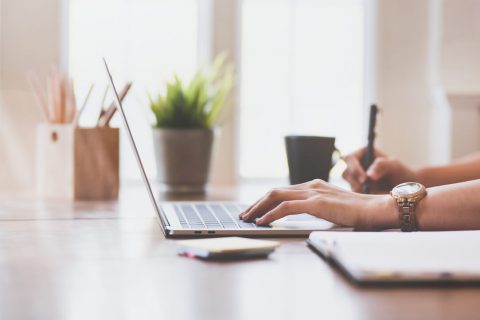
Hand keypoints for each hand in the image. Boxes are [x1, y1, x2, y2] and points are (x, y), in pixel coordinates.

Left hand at [239, 179, 395, 229]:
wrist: (379, 209)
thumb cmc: (360, 212)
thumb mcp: (334, 208)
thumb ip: (319, 208)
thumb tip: (304, 216)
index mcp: (315, 186)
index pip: (283, 192)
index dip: (266, 201)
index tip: (255, 210)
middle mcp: (311, 185)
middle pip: (275, 192)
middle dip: (256, 203)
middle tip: (244, 214)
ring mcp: (313, 192)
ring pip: (276, 196)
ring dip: (258, 208)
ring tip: (247, 218)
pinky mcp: (316, 203)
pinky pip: (286, 208)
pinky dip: (270, 214)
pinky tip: (262, 221)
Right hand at [342, 148, 416, 192]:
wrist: (405, 189)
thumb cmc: (400, 172)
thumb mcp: (394, 165)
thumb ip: (381, 166)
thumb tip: (369, 175)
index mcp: (362, 154)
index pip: (349, 158)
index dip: (354, 168)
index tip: (364, 179)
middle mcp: (355, 165)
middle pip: (346, 173)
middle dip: (357, 182)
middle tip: (370, 189)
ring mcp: (355, 179)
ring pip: (350, 185)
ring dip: (361, 190)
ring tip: (378, 192)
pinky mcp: (357, 190)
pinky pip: (354, 195)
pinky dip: (363, 198)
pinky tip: (376, 196)